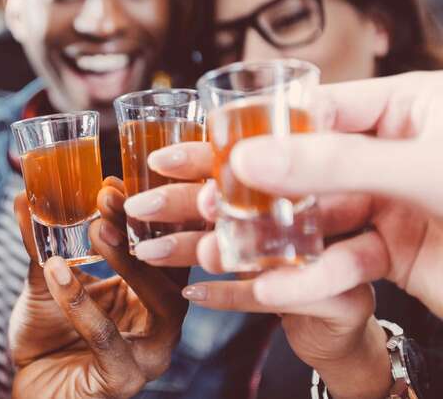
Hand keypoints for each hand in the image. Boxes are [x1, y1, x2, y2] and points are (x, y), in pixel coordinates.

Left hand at [9, 178, 188, 398]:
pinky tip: (57, 272)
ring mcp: (151, 354)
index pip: (164, 245)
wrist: (31, 392)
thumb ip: (43, 243)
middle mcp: (163, 322)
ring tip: (94, 230)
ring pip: (162, 305)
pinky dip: (83, 303)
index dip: (147, 210)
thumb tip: (25, 195)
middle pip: (174, 268)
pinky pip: (109, 339)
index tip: (114, 178)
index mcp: (153, 293)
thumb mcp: (47, 280)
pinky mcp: (125, 380)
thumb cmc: (48, 338)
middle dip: (146, 227)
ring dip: (129, 262)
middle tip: (111, 195)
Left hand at [126, 142, 392, 398]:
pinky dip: (229, 295)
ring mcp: (342, 251)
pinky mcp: (344, 296)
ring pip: (258, 246)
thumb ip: (223, 206)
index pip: (246, 160)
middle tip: (140, 206)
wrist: (339, 327)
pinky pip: (278, 296)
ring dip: (200, 247)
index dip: (198, 157)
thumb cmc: (291, 267)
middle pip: (248, 197)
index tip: (155, 160)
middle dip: (187, 200)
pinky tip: (192, 293)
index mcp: (305, 182)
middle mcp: (328, 207)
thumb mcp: (258, 231)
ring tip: (151, 252)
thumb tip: (157, 186)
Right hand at [213, 71, 442, 317]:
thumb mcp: (423, 170)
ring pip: (318, 218)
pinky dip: (312, 277)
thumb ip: (336, 162)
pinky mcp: (394, 253)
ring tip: (227, 251)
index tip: (218, 149)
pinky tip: (276, 287)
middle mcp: (394, 152)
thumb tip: (254, 157)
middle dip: (258, 190)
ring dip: (275, 239)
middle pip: (309, 167)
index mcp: (408, 108)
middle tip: (209, 202)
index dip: (265, 130)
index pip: (320, 110)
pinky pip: (343, 260)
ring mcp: (392, 204)